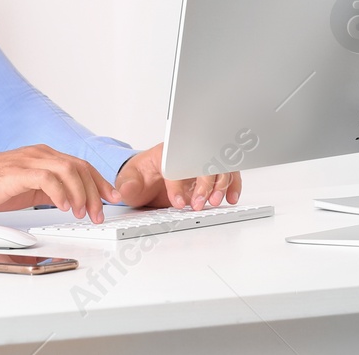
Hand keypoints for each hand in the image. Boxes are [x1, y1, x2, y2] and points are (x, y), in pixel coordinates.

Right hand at [0, 144, 118, 222]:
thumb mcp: (28, 188)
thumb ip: (48, 190)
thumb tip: (71, 202)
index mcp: (44, 156)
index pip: (80, 165)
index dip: (99, 182)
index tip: (112, 197)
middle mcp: (40, 154)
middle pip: (79, 167)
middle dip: (94, 191)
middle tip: (98, 213)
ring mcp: (30, 161)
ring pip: (67, 170)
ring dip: (80, 193)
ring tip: (83, 213)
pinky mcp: (18, 171)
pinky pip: (47, 178)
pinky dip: (60, 192)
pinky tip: (64, 206)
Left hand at [114, 142, 241, 210]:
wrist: (147, 178)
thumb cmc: (140, 175)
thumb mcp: (128, 180)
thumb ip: (127, 184)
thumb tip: (126, 190)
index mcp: (166, 152)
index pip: (177, 163)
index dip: (178, 184)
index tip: (177, 202)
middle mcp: (186, 154)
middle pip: (204, 162)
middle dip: (204, 184)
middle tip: (197, 205)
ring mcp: (199, 163)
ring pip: (219, 167)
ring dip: (220, 185)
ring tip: (213, 202)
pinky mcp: (209, 173)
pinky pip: (227, 174)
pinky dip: (232, 185)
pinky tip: (231, 197)